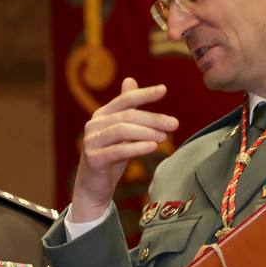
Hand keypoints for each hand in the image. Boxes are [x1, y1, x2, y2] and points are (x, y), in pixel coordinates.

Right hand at [71, 77, 176, 222]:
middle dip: (152, 118)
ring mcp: (91, 142)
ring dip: (146, 132)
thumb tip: (130, 79)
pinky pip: (117, 150)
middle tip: (174, 124)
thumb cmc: (110, 156)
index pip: (125, 100)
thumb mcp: (120, 131)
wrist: (94, 186)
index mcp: (101, 115)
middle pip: (126, 116)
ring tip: (164, 137)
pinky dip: (137, 148)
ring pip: (121, 130)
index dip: (144, 94)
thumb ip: (125, 108)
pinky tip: (152, 148)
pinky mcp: (93, 159)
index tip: (164, 90)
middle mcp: (94, 125)